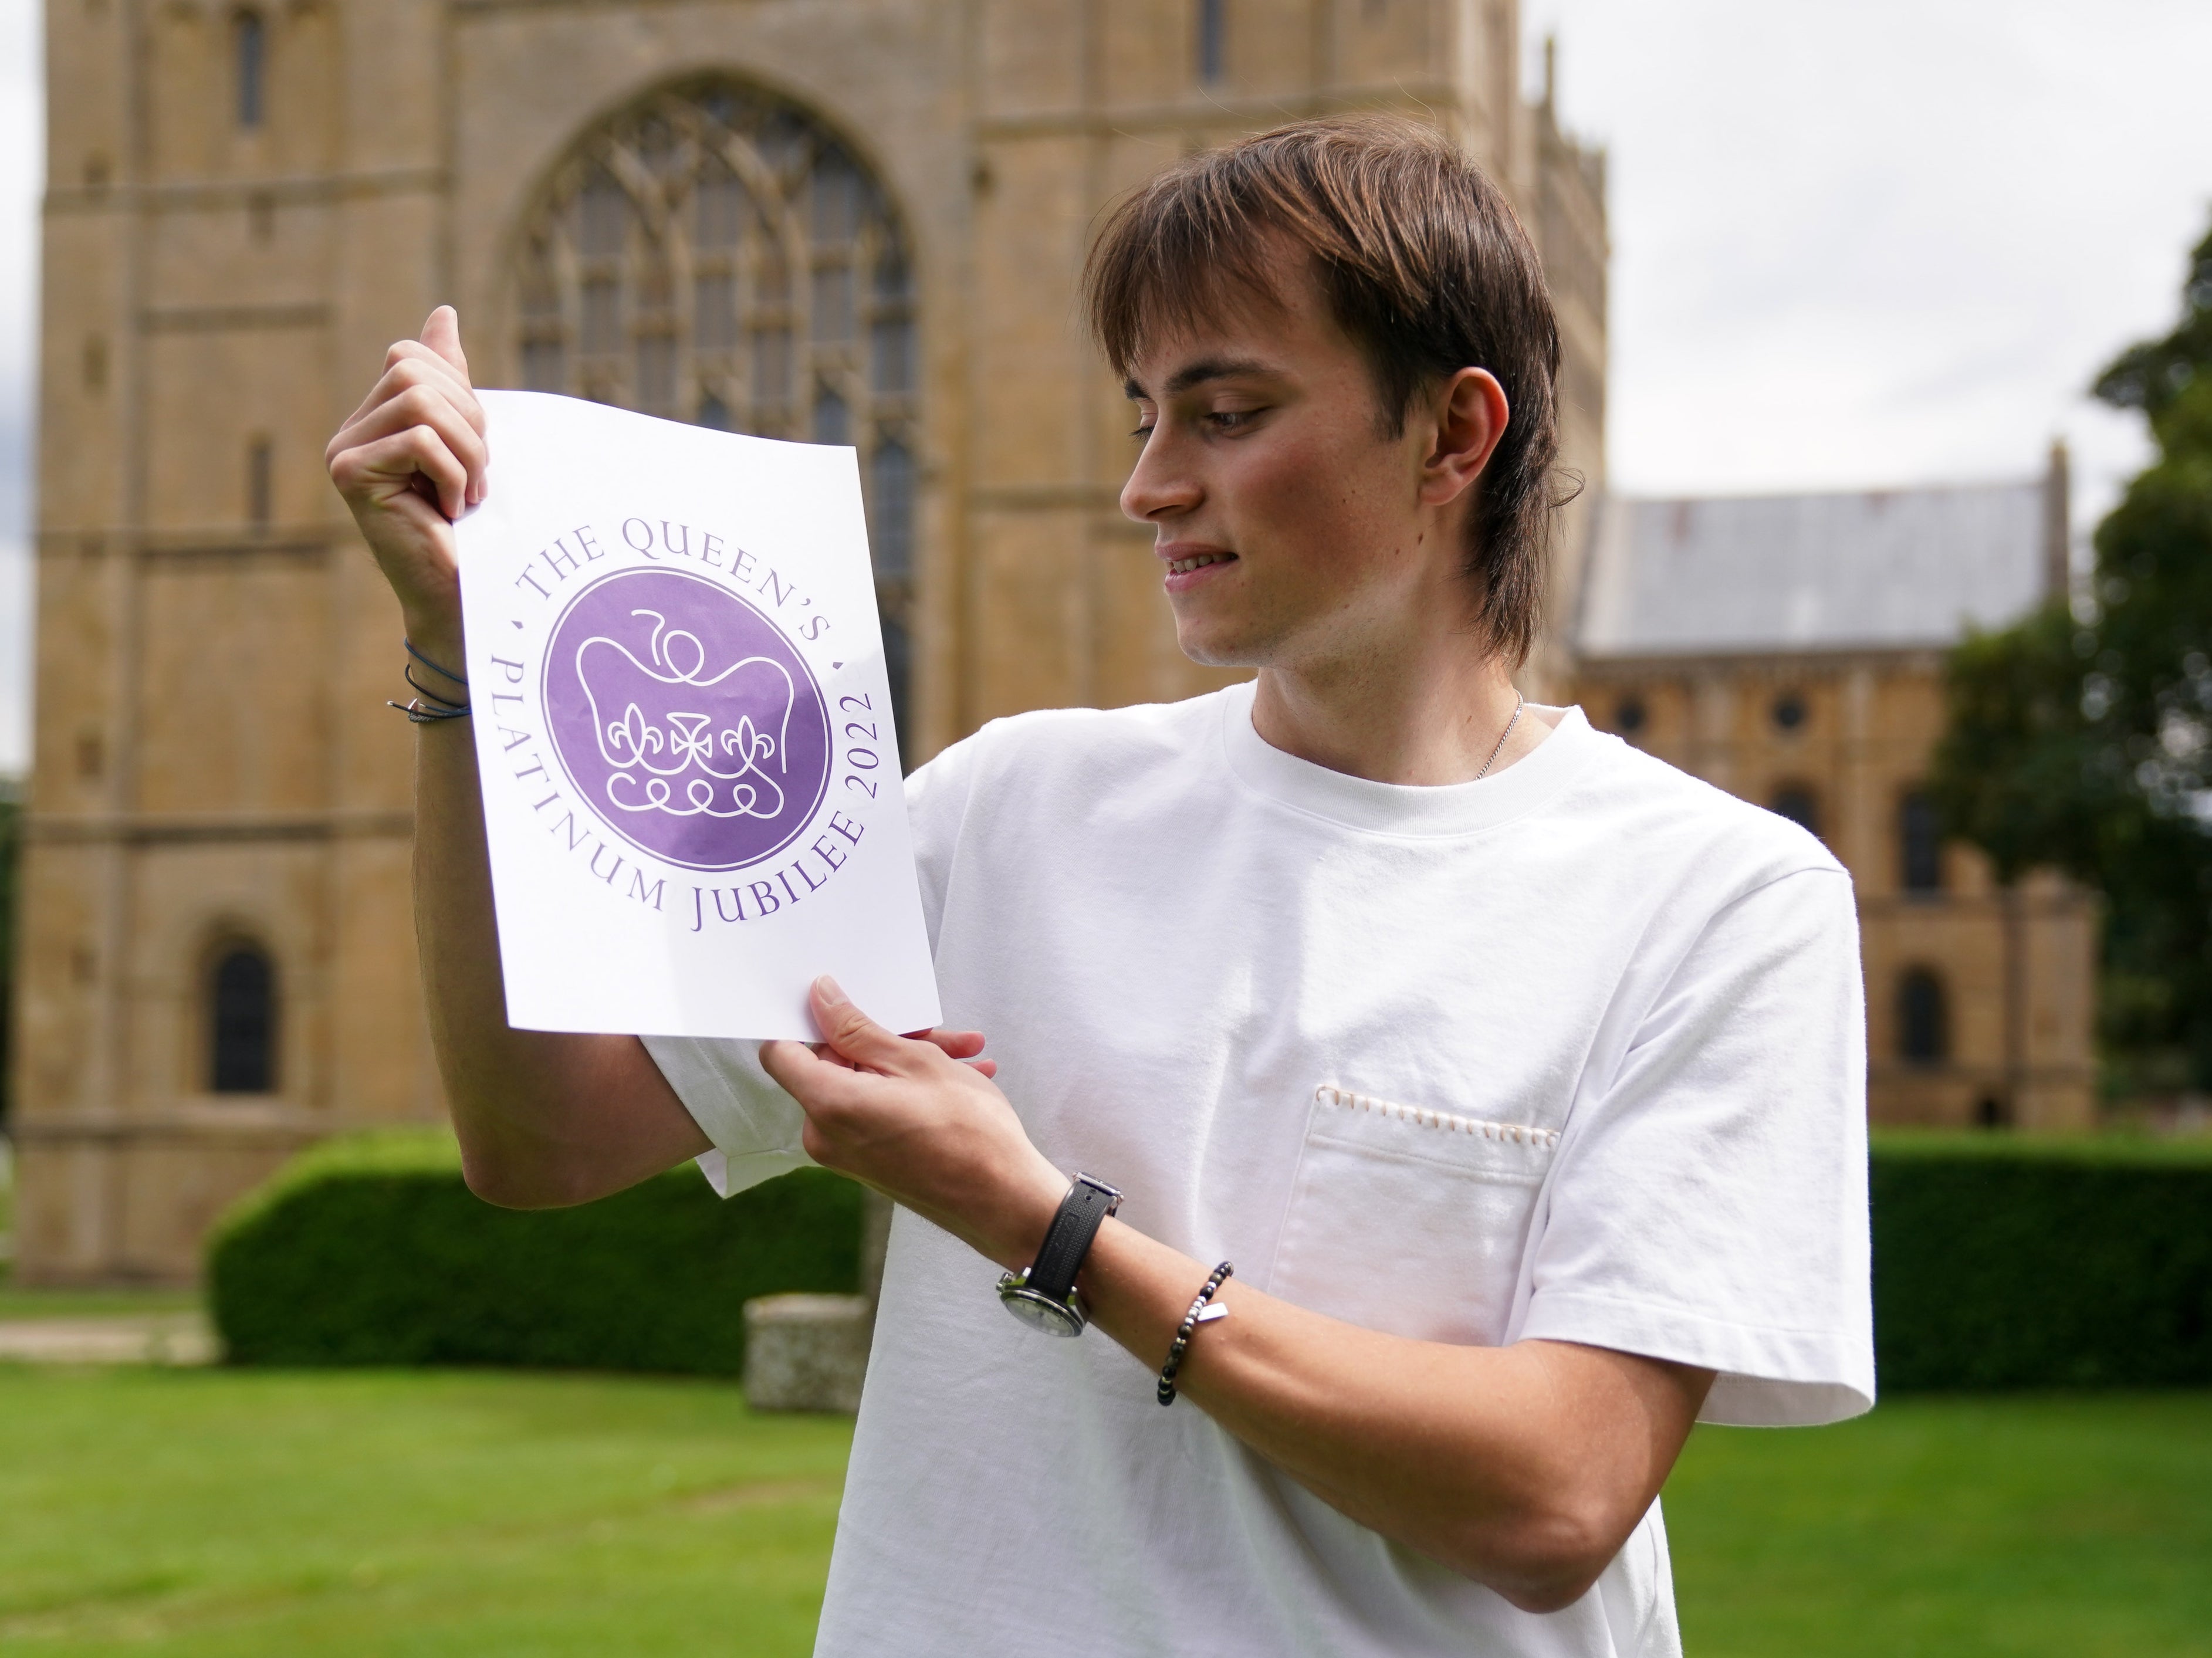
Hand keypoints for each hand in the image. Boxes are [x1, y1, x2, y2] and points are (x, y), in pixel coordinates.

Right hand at [325, 306, 487, 661]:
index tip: (473, 451)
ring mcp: (343, 451)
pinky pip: (421, 440)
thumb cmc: (473, 524)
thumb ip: (450, 379)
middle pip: (416, 373)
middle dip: (468, 422)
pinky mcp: (349, 474)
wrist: (464, 592)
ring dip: (465, 451)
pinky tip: (449, 511)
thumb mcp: (469, 439)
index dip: (461, 394)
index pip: (413, 357)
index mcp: (376, 418)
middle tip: (474, 478)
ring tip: (465, 494)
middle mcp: (350, 431)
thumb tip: (443, 313)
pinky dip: (453, 475)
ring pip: (422, 403)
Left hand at [760, 978, 1065, 1271]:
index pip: (781, 1052)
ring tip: (964, 1055)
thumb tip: (821, 998)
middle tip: (934, 1034)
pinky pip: (878, 1112)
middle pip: (836, 1065)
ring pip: (865, 1086)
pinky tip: (962, 1079)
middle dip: (886, 1041)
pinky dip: (911, 1093)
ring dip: (910, 1064)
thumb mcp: (916, 1061)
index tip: (843, 1005)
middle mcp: (826, 1136)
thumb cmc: (969, 1133)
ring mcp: (848, 1154)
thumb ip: (858, 1028)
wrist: (1005, 1202)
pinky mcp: (870, 1163)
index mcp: (828, 1105)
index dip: (808, 1022)